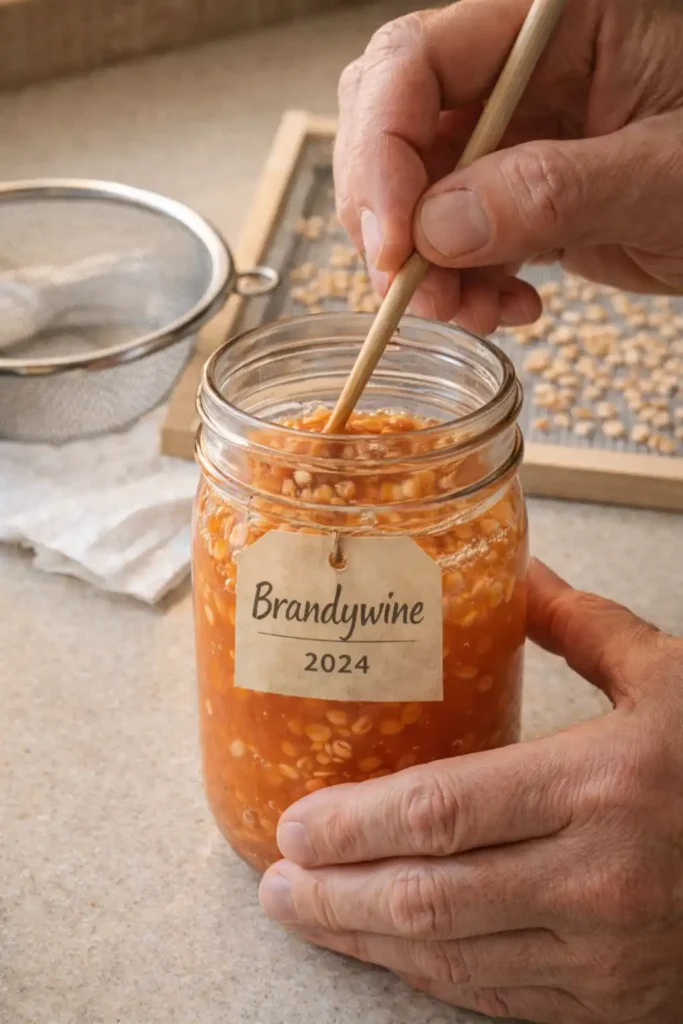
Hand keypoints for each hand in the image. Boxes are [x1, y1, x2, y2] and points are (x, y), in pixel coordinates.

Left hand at [260, 559, 682, 1023]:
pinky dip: (437, 979)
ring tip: (310, 920)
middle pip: (428, 895)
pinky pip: (505, 997)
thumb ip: (583, 625)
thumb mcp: (669, 677)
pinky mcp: (620, 1000)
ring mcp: (606, 952)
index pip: (441, 812)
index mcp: (598, 783)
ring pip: (456, 958)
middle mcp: (594, 877)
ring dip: (368, 944)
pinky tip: (397, 958)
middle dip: (335, 895)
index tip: (295, 825)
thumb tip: (519, 570)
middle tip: (277, 883)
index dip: (353, 825)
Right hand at [335, 0, 682, 333]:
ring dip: (425, 269)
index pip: (416, 61)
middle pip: (392, 123)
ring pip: (414, 194)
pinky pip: (451, 240)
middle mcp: (516, 72)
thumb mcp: (667, 176)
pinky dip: (462, 286)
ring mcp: (511, 135)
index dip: (383, 150)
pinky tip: (510, 306)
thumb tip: (437, 229)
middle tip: (410, 288)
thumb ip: (554, 191)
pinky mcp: (514, 194)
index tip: (395, 244)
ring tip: (478, 312)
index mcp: (553, 26)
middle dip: (389, 214)